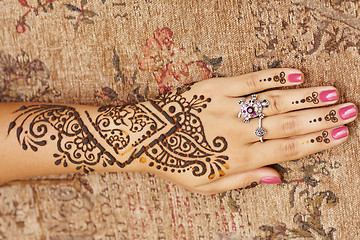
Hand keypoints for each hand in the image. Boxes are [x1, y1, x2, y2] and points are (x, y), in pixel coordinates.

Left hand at [142, 68, 356, 194]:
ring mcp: (228, 108)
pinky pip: (250, 81)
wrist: (146, 138)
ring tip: (333, 94)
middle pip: (288, 124)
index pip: (287, 149)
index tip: (340, 134)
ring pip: (274, 102)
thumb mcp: (207, 185)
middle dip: (321, 118)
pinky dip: (275, 77)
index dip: (316, 142)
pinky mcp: (216, 89)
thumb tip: (277, 176)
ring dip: (306, 98)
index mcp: (238, 159)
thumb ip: (243, 182)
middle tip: (350, 111)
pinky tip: (296, 75)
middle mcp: (238, 133)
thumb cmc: (177, 164)